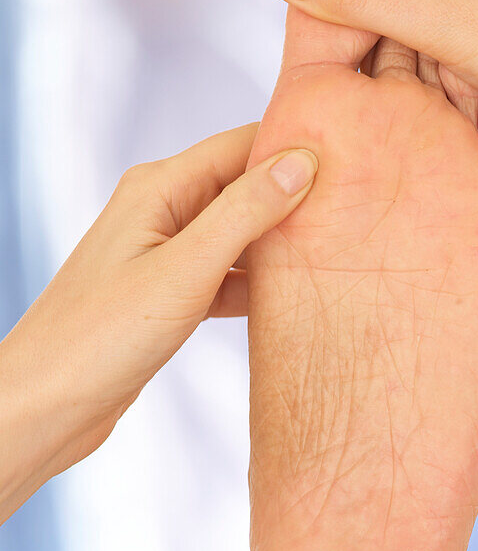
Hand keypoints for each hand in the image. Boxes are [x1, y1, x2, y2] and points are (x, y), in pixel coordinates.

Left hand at [0, 125, 317, 522]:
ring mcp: (165, 252)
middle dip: (296, 192)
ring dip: (281, 240)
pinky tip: (295, 296)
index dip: (296, 145)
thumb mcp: (185, 270)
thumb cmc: (101, 336)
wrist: (45, 406)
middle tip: (358, 205)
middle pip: (244, 184)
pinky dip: (258, 281)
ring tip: (338, 248)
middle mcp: (162, 209)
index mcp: (159, 187)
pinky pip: (227, 273)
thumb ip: (244, 214)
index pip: (241, 144)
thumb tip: (301, 161)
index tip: (356, 155)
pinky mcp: (169, 293)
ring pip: (239, 232)